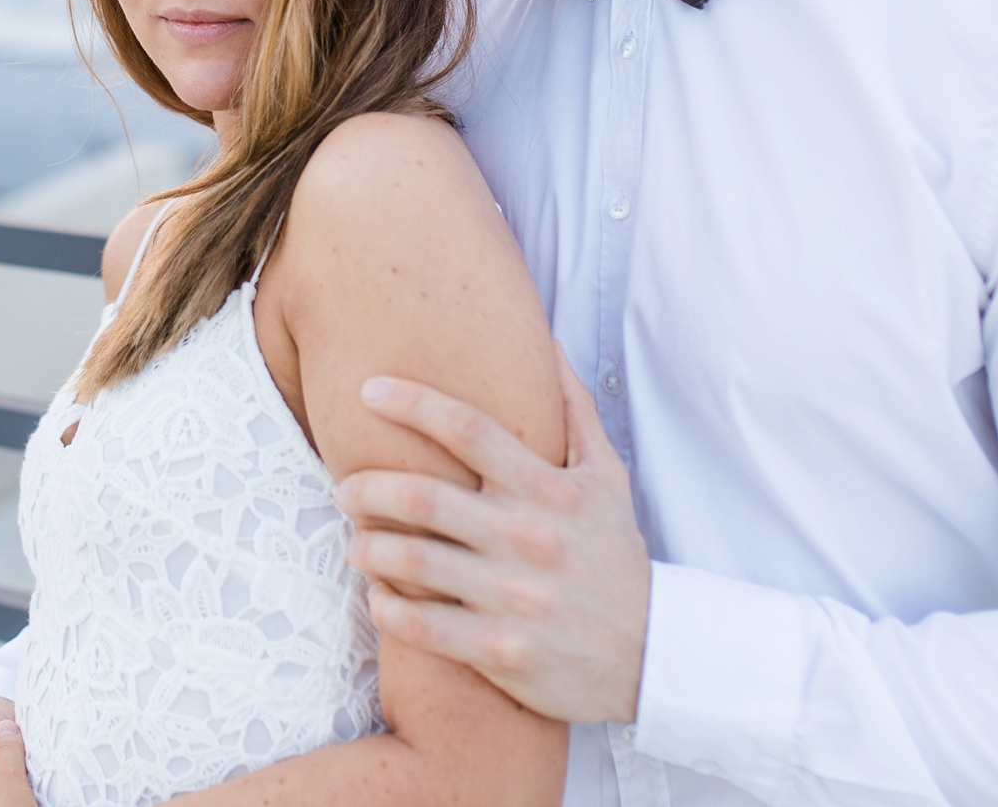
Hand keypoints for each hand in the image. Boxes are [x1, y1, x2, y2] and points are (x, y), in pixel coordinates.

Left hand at [336, 340, 651, 722]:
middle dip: (368, 488)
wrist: (652, 654)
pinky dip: (387, 608)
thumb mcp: (607, 478)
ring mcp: (513, 598)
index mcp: (549, 491)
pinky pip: (422, 626)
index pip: (469, 430)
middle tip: (345, 487)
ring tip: (356, 543)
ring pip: (413, 563)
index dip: (412, 403)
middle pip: (424, 498)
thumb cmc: (615, 557)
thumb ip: (573, 410)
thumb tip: (549, 342)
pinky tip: (379, 597)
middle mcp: (528, 539)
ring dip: (368, 549)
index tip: (368, 391)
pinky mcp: (501, 650)